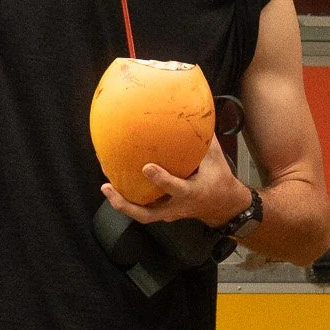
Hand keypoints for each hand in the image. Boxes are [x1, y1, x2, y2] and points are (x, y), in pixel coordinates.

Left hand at [101, 134, 251, 228]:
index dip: (160, 179)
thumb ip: (203, 140)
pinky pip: (144, 208)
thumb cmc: (219, 181)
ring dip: (122, 203)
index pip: (175, 188)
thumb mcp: (216, 159)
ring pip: (142, 214)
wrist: (223, 206)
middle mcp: (177, 206)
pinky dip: (130, 198)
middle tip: (109, 187)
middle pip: (147, 214)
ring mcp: (169, 213)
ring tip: (106, 187)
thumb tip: (196, 115)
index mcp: (192, 192)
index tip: (146, 167)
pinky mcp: (164, 212)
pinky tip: (118, 184)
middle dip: (126, 203)